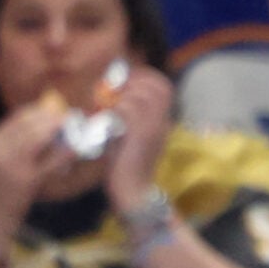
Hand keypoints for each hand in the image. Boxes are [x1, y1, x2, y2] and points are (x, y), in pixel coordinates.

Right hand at [0, 99, 74, 238]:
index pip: (20, 115)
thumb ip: (18, 143)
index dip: (42, 111)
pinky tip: (77, 150)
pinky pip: (51, 160)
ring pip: (42, 137)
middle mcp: (0, 148)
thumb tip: (46, 126)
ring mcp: (12, 163)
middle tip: (73, 120)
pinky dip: (66, 153)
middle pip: (33, 123)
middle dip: (55, 119)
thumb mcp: (1, 161)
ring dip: (62, 133)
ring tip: (77, 133)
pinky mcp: (27, 179)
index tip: (59, 112)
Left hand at [101, 67, 175, 214]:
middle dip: (132, 81)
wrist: (134, 191)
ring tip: (106, 106)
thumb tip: (109, 97)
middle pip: (155, 85)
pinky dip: (114, 110)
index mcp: (162, 120)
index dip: (143, 76)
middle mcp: (162, 122)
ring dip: (120, 96)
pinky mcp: (140, 135)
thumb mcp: (129, 136)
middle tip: (113, 90)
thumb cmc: (126, 166)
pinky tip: (105, 120)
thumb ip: (126, 117)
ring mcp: (154, 128)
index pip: (163, 85)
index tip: (123, 82)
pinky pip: (128, 109)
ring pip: (139, 96)